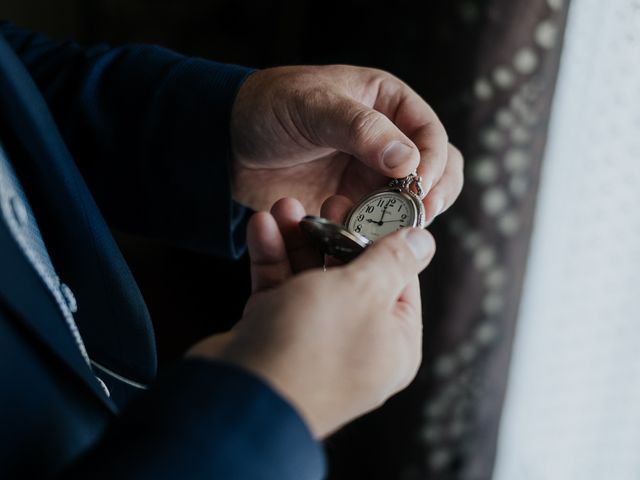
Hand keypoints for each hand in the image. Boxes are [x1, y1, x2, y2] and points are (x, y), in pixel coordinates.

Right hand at [189, 199, 435, 436]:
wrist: (239, 397)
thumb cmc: (312, 345)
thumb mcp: (362, 291)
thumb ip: (392, 261)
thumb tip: (425, 240)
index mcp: (393, 341)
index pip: (400, 280)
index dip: (384, 240)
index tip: (368, 205)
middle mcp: (357, 343)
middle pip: (352, 276)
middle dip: (335, 234)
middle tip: (325, 200)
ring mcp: (314, 341)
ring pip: (311, 279)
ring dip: (298, 240)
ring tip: (283, 206)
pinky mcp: (275, 336)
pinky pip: (280, 290)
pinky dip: (272, 259)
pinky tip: (260, 227)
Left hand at [230, 65, 462, 223]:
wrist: (227, 142)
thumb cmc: (268, 107)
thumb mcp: (313, 106)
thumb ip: (361, 129)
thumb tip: (409, 160)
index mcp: (388, 103)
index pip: (431, 134)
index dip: (432, 162)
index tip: (419, 187)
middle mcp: (387, 140)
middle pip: (436, 169)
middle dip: (433, 194)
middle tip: (419, 215)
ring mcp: (371, 175)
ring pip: (411, 202)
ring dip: (406, 218)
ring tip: (388, 229)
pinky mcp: (352, 204)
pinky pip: (378, 222)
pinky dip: (377, 232)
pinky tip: (363, 237)